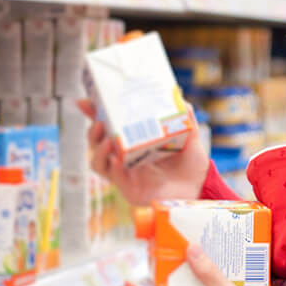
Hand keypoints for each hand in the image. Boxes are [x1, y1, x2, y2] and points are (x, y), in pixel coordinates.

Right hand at [77, 99, 209, 206]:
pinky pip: (115, 179)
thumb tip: (179, 96)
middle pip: (97, 144)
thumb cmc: (191, 162)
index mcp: (134, 142)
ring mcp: (126, 174)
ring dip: (99, 151)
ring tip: (107, 141)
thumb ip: (185, 117)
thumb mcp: (189, 135)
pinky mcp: (131, 190)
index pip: (109, 126)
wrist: (201, 186)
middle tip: (99, 122)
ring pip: (99, 163)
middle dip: (93, 132)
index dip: (95, 114)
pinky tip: (116, 161)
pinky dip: (113, 169)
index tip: (85, 101)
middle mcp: (126, 157)